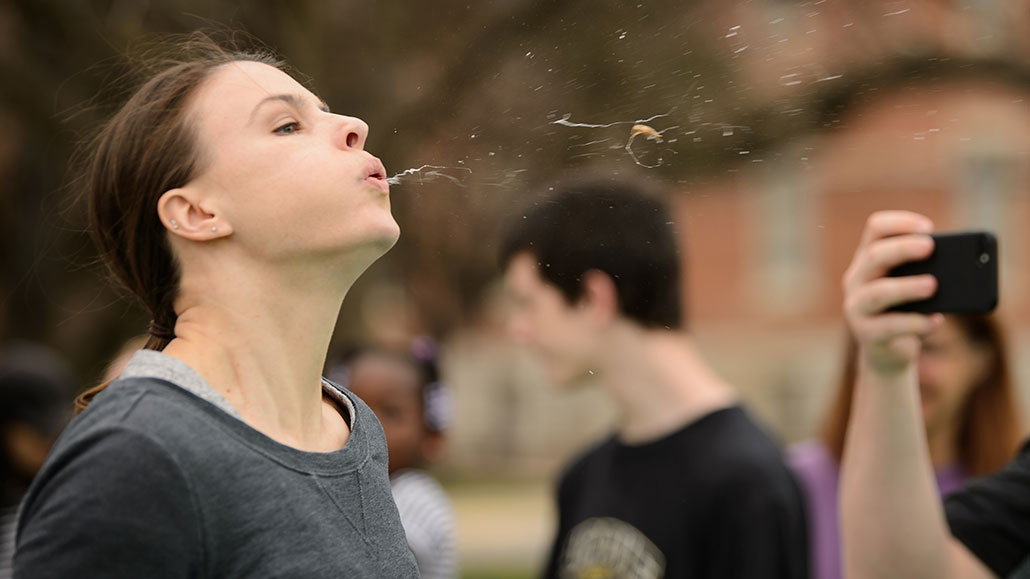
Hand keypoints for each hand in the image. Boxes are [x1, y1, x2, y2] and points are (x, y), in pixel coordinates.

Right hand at [842, 211, 943, 376]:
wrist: (888, 353)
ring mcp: (857, 307)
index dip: (900, 223)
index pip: (876, 229)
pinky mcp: (866, 334)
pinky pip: (889, 327)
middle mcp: (857, 280)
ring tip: (933, 285)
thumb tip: (955, 266)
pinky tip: (936, 321)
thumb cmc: (905, 312)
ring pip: (877, 293)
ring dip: (906, 287)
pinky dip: (916, 323)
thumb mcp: (912, 287)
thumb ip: (924, 272)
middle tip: (930, 246)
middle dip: (903, 249)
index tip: (928, 227)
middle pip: (874, 256)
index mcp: (869, 260)